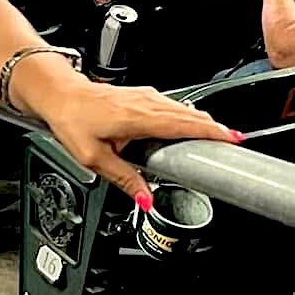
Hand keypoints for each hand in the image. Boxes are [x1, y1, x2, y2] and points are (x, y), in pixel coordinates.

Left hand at [43, 76, 241, 203]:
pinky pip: (172, 106)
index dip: (211, 132)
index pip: (185, 124)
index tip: (232, 139)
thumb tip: (145, 200)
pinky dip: (187, 116)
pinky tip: (190, 126)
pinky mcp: (142, 95)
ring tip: (218, 137)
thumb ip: (125, 179)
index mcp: (138, 117)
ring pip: (183, 108)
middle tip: (234, 143)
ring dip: (202, 122)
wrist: (60, 94)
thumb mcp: (94, 158)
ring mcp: (145, 96)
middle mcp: (146, 102)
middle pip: (191, 115)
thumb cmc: (72, 120)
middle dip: (214, 128)